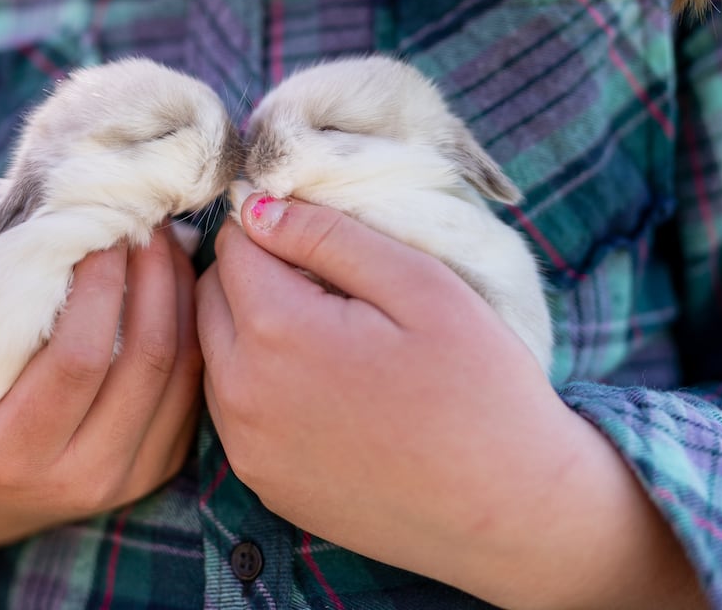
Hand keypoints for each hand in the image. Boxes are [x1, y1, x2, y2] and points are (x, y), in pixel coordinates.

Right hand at [0, 220, 201, 550]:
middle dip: (152, 276)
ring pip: (180, 370)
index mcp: (10, 452)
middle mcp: (78, 476)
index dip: (100, 286)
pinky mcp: (158, 469)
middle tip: (142, 220)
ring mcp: (125, 477)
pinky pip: (192, 388)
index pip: (77, 359)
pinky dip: (191, 327)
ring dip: (180, 294)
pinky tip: (173, 284)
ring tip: (162, 241)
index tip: (99, 227)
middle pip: (145, 359)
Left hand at [196, 195, 705, 609]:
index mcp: (276, 333)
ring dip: (251, 329)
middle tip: (329, 284)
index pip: (233, 243)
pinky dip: (262, 385)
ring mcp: (247, 449)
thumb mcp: (420, 284)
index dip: (274, 225)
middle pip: (210, 297)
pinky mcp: (263, 485)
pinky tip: (329, 392)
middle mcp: (240, 395)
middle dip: (254, 273)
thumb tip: (255, 207)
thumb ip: (327, 235)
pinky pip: (235, 411)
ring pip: (215, 353)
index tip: (320, 237)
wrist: (511, 513)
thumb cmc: (480, 388)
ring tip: (332, 337)